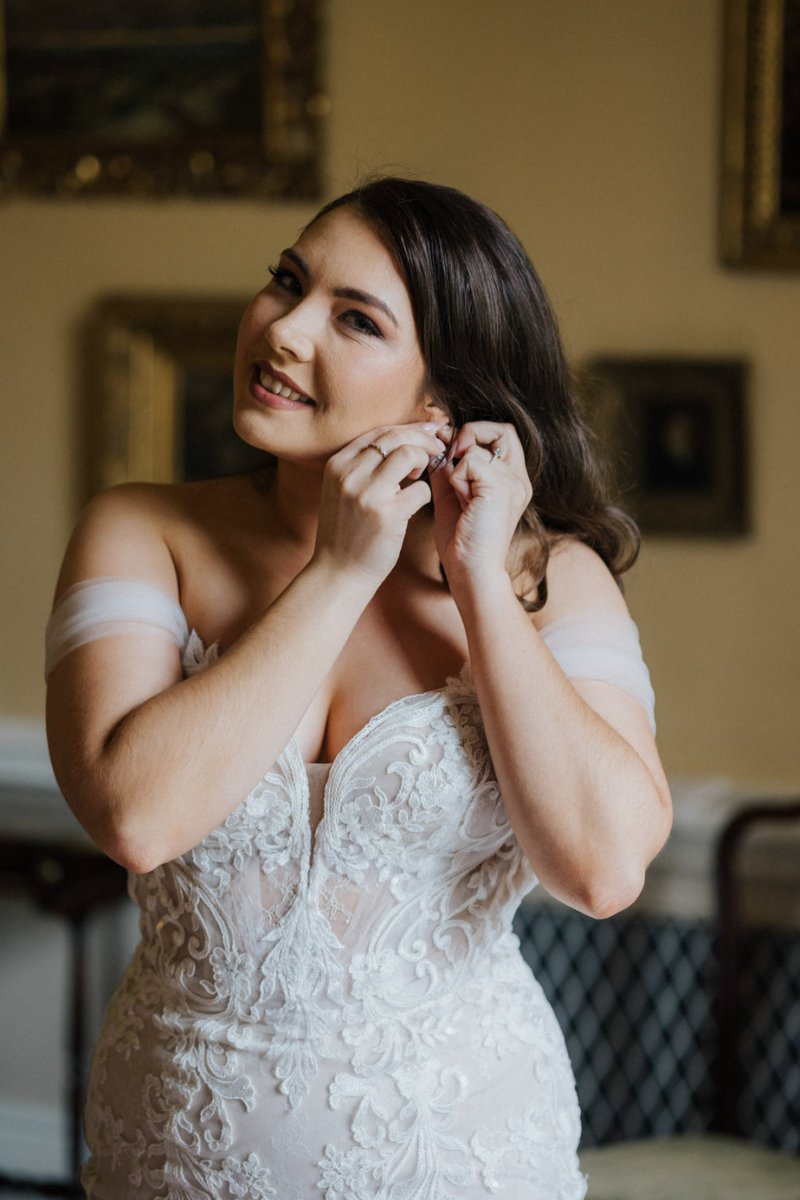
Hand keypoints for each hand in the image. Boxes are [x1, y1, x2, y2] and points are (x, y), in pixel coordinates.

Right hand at [314, 421, 447, 584]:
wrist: (337, 574)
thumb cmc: (345, 533)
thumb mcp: (341, 492)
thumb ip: (361, 467)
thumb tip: (400, 440)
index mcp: (337, 465)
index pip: (379, 432)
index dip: (407, 429)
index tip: (426, 433)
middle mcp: (349, 474)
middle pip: (395, 437)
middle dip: (422, 439)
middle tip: (436, 449)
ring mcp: (367, 494)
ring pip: (409, 454)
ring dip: (424, 461)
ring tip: (420, 476)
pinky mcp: (386, 515)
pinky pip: (421, 490)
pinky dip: (424, 495)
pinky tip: (415, 506)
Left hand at [429, 421, 532, 586]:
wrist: (471, 570)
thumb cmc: (462, 542)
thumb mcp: (452, 496)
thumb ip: (448, 469)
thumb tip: (438, 444)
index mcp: (512, 480)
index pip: (503, 435)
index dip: (476, 433)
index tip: (451, 449)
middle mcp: (519, 478)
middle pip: (503, 429)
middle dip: (471, 433)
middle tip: (452, 456)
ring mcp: (513, 482)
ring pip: (476, 448)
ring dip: (457, 469)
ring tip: (461, 498)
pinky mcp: (501, 487)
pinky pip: (468, 462)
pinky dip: (456, 479)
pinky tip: (462, 503)